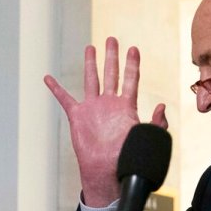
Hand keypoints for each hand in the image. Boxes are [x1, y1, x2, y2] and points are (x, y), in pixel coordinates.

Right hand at [44, 37, 168, 205]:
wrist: (108, 171)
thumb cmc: (128, 157)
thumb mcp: (147, 138)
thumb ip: (156, 123)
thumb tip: (161, 106)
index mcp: (126, 107)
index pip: (130, 79)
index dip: (132, 64)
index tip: (133, 48)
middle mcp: (109, 103)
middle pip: (111, 73)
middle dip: (111, 56)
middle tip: (112, 39)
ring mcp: (93, 108)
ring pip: (91, 80)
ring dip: (90, 64)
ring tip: (90, 47)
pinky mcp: (77, 117)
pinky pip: (64, 99)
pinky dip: (56, 89)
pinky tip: (48, 78)